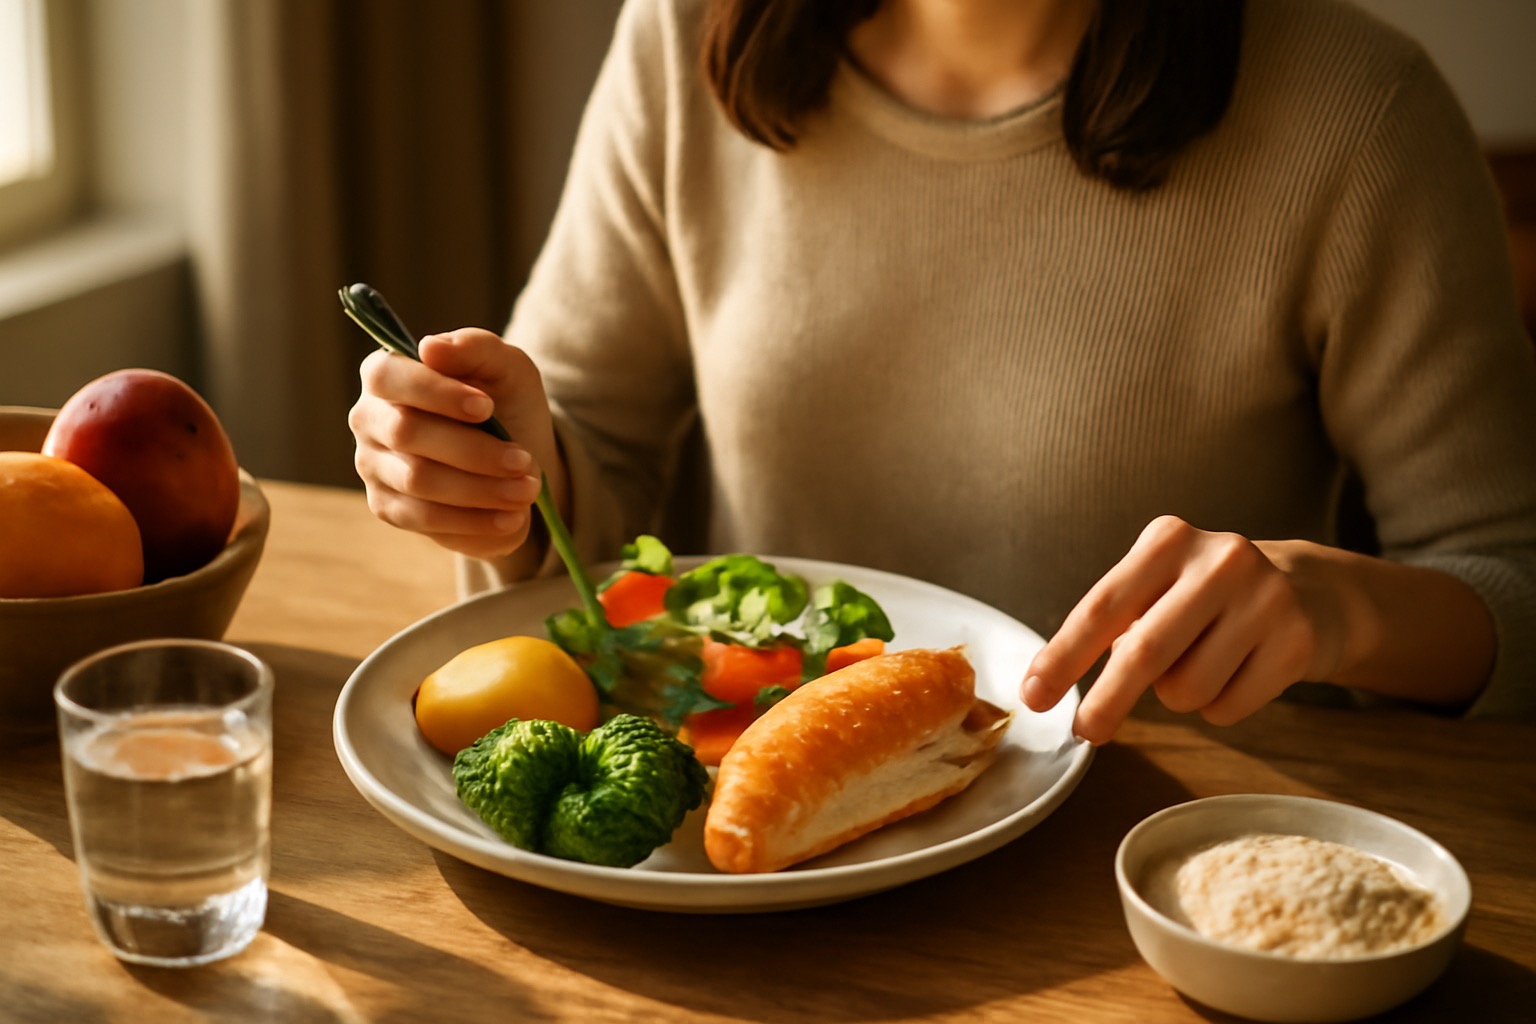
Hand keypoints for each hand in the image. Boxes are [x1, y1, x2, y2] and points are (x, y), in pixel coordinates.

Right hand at [349, 328, 561, 559]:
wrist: (517, 460)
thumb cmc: (504, 402)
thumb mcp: (507, 368)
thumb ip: (476, 347)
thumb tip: (430, 347)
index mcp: (387, 374)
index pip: (388, 376)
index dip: (435, 392)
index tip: (487, 408)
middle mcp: (369, 419)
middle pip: (406, 433)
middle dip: (472, 450)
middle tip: (523, 461)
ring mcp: (373, 466)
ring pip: (418, 481)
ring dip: (481, 488)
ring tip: (526, 489)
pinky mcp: (389, 508)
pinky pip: (423, 519)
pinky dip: (473, 520)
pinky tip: (511, 517)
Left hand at [1019, 516, 1345, 743]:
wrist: (1314, 592)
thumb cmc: (1209, 597)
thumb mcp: (1159, 587)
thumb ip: (1114, 624)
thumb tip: (1052, 680)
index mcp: (1167, 541)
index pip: (1102, 607)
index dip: (1063, 656)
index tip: (1033, 695)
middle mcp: (1218, 561)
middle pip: (1143, 653)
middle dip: (1106, 701)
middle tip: (1084, 732)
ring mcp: (1264, 599)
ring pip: (1185, 689)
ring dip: (1178, 698)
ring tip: (1202, 665)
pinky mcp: (1297, 641)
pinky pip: (1227, 708)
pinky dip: (1218, 707)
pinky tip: (1239, 673)